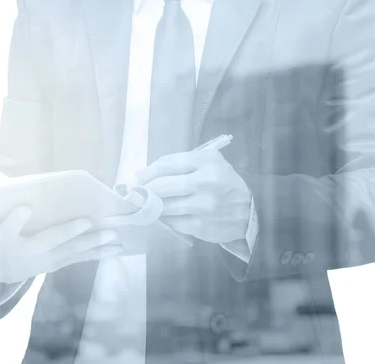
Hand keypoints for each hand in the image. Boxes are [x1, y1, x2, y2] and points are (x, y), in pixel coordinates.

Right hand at [0, 206, 123, 283]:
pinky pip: (81, 257)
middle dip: (67, 233)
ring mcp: (44, 260)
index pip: (7, 229)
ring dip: (93, 244)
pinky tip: (120, 247)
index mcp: (3, 238)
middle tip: (86, 222)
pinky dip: (100, 252)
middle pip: (47, 242)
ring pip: (71, 252)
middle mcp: (25, 252)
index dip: (15, 220)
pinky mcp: (58, 261)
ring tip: (114, 235)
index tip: (24, 206)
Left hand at [136, 149, 251, 243]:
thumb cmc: (224, 185)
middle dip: (144, 190)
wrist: (248, 213)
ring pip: (163, 206)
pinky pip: (171, 221)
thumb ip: (181, 164)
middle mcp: (205, 181)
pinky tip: (163, 215)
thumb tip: (143, 174)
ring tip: (147, 204)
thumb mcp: (210, 164)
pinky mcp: (200, 225)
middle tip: (138, 193)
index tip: (138, 177)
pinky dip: (164, 218)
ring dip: (151, 206)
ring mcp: (202, 205)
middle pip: (161, 185)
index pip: (166, 164)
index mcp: (206, 161)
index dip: (147, 171)